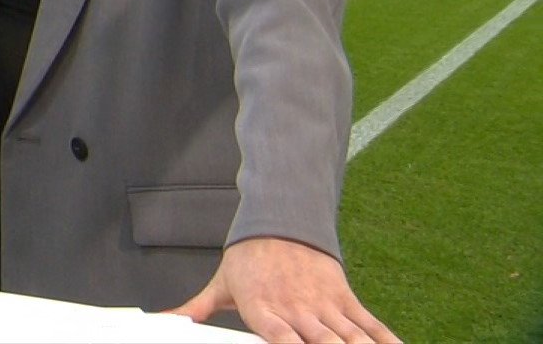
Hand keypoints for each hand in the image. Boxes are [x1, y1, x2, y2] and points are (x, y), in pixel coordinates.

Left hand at [166, 236, 398, 342]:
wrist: (280, 218)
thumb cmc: (247, 258)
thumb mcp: (220, 284)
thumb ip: (195, 309)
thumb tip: (163, 320)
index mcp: (264, 310)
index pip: (280, 340)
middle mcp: (297, 311)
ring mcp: (325, 306)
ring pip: (351, 339)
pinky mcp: (345, 298)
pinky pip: (370, 325)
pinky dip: (387, 341)